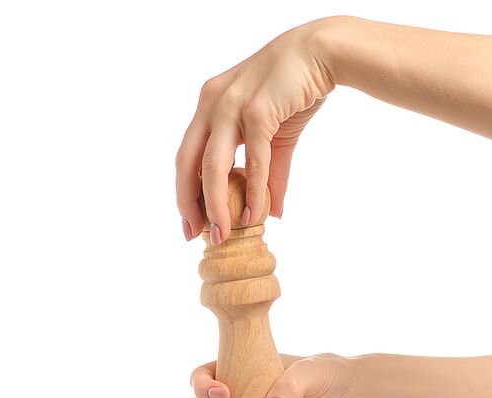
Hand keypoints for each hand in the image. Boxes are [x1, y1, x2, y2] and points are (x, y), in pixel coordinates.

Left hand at [176, 18, 333, 243]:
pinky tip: (256, 215)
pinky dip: (254, 191)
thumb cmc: (294, 88)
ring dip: (216, 205)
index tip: (190, 223)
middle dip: (188, 203)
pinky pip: (252, 161)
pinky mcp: (258, 111)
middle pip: (187, 163)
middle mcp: (211, 104)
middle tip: (195, 235)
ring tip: (224, 234)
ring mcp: (231, 106)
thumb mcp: (274, 135)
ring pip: (212, 166)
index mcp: (208, 106)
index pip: (186, 157)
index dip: (185, 192)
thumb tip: (270, 212)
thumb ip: (268, 173)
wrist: (324, 51)